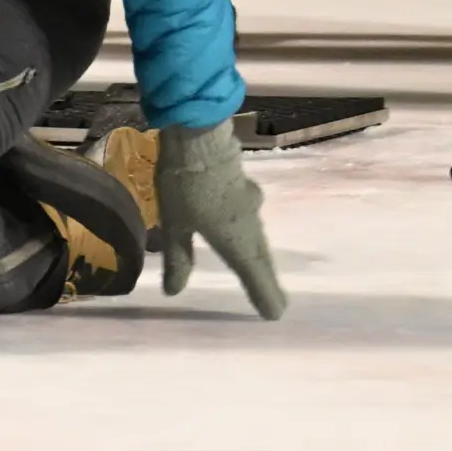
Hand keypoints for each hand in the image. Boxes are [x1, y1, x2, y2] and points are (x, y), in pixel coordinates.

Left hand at [156, 119, 285, 318]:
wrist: (200, 136)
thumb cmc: (185, 185)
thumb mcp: (174, 225)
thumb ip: (178, 259)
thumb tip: (173, 292)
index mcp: (236, 240)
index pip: (254, 275)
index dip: (264, 295)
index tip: (275, 315)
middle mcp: (250, 225)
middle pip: (261, 259)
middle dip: (266, 281)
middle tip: (277, 302)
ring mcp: (251, 205)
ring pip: (257, 238)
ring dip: (259, 258)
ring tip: (261, 274)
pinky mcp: (245, 188)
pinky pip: (252, 220)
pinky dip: (251, 235)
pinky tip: (244, 234)